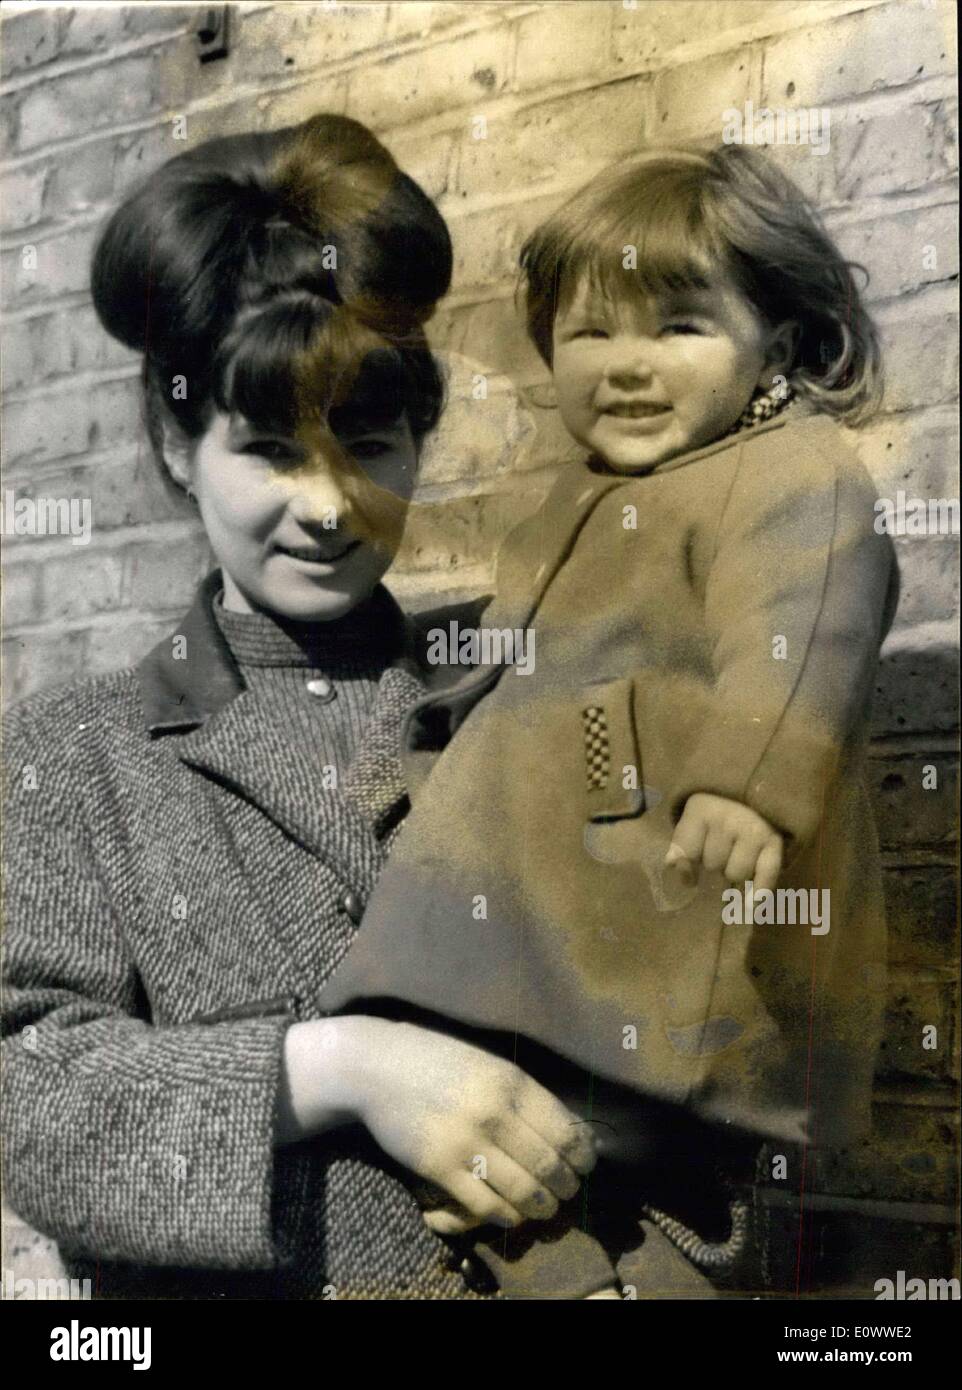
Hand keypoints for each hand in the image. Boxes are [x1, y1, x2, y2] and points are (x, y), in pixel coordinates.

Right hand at [350, 1018, 596, 1232]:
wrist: (378, 1066)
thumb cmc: (437, 1061)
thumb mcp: (489, 1064)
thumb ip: (525, 1093)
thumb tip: (569, 1127)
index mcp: (512, 1082)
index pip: (566, 1130)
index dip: (584, 1156)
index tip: (587, 1166)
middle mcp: (495, 1112)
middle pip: (550, 1165)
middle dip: (567, 1186)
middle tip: (569, 1192)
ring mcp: (466, 1142)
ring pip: (523, 1191)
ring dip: (542, 1207)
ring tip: (545, 1208)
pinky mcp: (439, 1168)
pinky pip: (486, 1204)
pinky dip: (506, 1216)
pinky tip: (511, 1213)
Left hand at [666, 793, 782, 892]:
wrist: (754, 787)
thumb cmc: (717, 809)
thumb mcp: (693, 818)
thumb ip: (681, 843)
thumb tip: (675, 868)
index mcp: (701, 808)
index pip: (687, 853)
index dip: (686, 866)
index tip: (689, 874)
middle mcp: (727, 818)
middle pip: (713, 865)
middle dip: (714, 862)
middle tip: (721, 849)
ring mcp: (752, 830)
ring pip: (736, 874)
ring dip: (734, 871)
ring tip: (738, 855)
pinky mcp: (773, 841)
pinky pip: (765, 875)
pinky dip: (758, 892)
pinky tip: (750, 906)